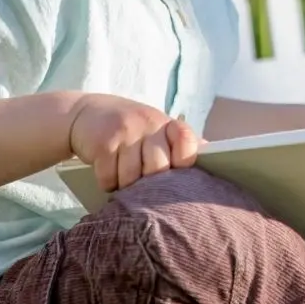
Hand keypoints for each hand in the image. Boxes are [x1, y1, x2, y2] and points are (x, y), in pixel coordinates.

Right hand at [66, 93, 200, 191]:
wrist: (88, 113)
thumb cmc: (133, 130)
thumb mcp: (158, 131)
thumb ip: (183, 146)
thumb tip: (216, 165)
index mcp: (168, 125)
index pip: (187, 144)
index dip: (184, 164)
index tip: (177, 177)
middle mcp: (150, 123)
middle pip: (158, 169)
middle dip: (149, 186)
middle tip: (143, 191)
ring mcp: (127, 131)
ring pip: (131, 177)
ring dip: (125, 187)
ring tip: (124, 184)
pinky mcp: (104, 141)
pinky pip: (109, 177)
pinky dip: (107, 183)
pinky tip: (108, 175)